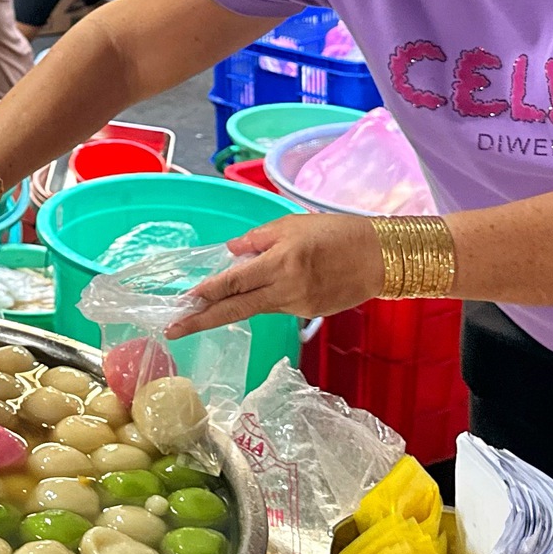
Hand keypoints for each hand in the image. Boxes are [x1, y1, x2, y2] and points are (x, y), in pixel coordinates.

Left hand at [162, 214, 384, 333]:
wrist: (379, 257)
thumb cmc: (336, 232)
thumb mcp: (291, 224)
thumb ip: (257, 240)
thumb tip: (231, 252)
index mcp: (281, 263)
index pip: (234, 282)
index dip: (207, 292)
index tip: (184, 300)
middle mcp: (286, 289)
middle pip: (236, 309)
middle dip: (202, 320)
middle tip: (173, 329)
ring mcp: (297, 306)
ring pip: (255, 308)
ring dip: (231, 306)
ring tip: (205, 303)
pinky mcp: (308, 313)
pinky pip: (277, 306)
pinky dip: (265, 297)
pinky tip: (270, 285)